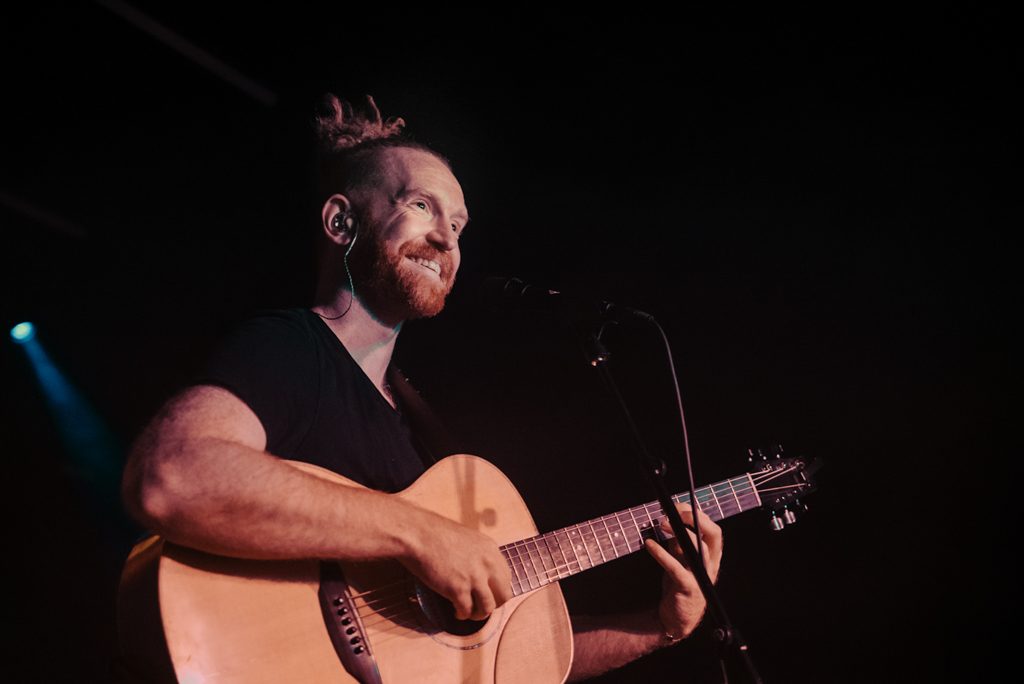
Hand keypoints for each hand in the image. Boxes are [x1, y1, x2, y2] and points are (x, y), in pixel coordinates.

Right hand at [399, 509, 512, 621]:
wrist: (417, 534)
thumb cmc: (435, 534)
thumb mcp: (468, 540)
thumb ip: (479, 556)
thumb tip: (482, 575)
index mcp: (491, 549)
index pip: (506, 577)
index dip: (497, 590)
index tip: (488, 594)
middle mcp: (487, 564)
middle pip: (503, 596)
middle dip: (493, 604)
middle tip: (480, 606)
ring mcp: (474, 577)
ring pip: (488, 608)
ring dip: (478, 614)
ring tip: (468, 612)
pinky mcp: (458, 589)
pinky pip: (466, 611)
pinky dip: (461, 615)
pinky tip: (455, 611)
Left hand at [643, 503, 723, 640]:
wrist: (676, 619)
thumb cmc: (680, 586)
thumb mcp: (682, 560)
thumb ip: (679, 542)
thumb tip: (670, 521)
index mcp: (712, 557)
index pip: (713, 529)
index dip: (697, 514)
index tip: (678, 507)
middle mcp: (711, 565)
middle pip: (713, 535)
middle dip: (695, 518)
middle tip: (675, 511)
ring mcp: (701, 577)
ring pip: (701, 549)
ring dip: (680, 533)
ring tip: (660, 524)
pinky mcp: (687, 588)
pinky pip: (676, 567)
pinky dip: (661, 554)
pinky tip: (649, 544)